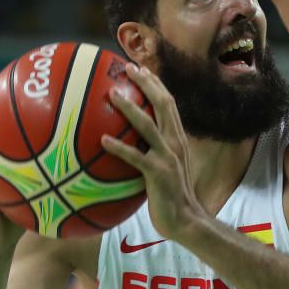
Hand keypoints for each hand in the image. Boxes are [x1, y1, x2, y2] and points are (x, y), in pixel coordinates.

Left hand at [102, 64, 203, 241]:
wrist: (186, 220)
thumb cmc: (170, 197)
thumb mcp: (165, 168)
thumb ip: (152, 152)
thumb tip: (130, 143)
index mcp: (178, 139)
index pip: (169, 104)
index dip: (156, 84)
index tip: (140, 69)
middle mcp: (175, 143)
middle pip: (163, 104)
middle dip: (146, 83)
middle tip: (127, 68)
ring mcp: (168, 157)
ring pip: (148, 125)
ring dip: (129, 108)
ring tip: (112, 94)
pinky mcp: (159, 174)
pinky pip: (136, 157)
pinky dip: (120, 147)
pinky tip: (102, 140)